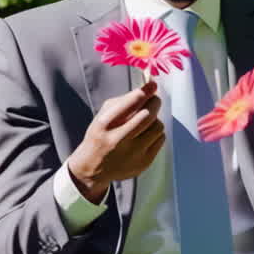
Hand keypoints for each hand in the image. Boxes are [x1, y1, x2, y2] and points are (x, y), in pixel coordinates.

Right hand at [68, 79, 164, 202]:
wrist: (93, 168)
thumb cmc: (100, 136)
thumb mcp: (103, 116)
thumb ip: (124, 102)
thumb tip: (149, 88)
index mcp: (105, 124)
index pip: (130, 103)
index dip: (145, 92)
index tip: (152, 85)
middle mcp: (118, 139)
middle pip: (148, 114)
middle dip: (154, 102)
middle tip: (154, 100)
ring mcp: (132, 153)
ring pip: (157, 126)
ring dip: (155, 119)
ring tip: (148, 120)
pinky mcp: (143, 162)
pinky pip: (160, 139)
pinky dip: (156, 133)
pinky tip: (147, 134)